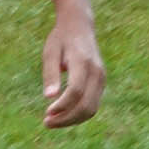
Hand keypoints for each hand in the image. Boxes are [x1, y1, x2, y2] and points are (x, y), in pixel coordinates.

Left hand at [42, 11, 104, 127]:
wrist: (79, 26)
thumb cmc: (60, 39)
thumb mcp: (50, 52)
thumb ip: (50, 74)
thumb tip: (49, 97)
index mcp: (82, 62)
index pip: (75, 91)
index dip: (62, 106)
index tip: (47, 113)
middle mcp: (96, 72)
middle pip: (86, 105)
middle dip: (66, 119)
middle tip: (46, 122)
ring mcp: (101, 78)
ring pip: (91, 109)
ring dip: (72, 120)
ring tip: (53, 121)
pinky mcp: (101, 83)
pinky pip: (92, 105)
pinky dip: (78, 114)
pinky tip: (62, 114)